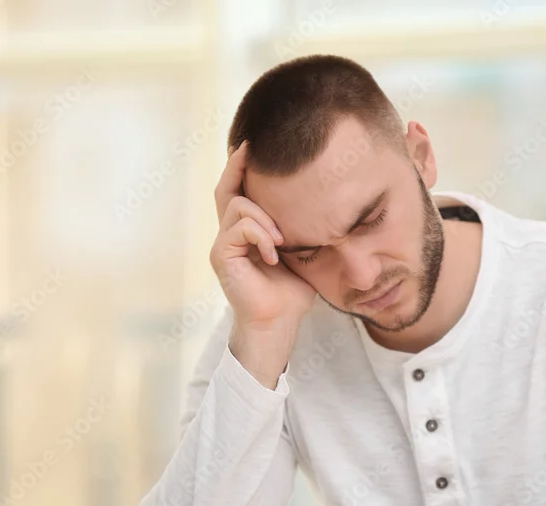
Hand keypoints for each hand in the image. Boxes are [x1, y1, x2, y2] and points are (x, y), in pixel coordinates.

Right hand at [210, 141, 316, 328]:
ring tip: (282, 239)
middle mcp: (230, 233)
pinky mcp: (221, 255)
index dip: (244, 166)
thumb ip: (300, 226)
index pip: (240, 190)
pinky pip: (239, 227)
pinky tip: (274, 253)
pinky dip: (260, 235)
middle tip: (252, 147)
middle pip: (226, 188)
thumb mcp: (301, 249)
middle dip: (238, 165)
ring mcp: (223, 243)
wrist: (280, 321)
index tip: (257, 144)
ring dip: (265, 216)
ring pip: (238, 205)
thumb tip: (324, 198)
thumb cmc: (293, 290)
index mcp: (247, 230)